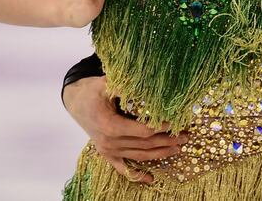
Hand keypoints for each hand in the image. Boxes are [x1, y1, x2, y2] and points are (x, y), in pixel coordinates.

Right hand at [63, 76, 186, 183]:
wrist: (76, 101)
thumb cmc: (92, 90)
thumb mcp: (106, 83)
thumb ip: (125, 85)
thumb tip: (148, 83)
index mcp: (110, 125)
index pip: (142, 131)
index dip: (161, 128)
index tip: (175, 122)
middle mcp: (109, 142)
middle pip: (144, 145)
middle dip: (167, 141)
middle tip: (186, 136)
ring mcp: (108, 150)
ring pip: (139, 156)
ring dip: (160, 154)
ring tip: (178, 148)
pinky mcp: (106, 154)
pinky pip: (123, 168)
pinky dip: (137, 175)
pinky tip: (151, 179)